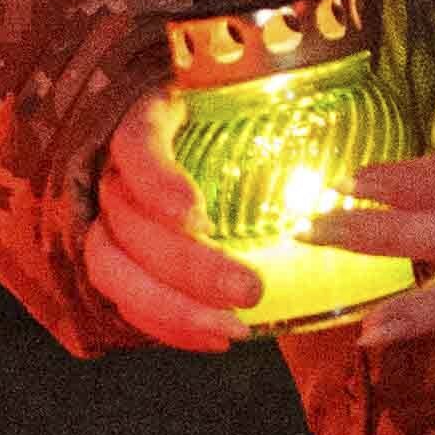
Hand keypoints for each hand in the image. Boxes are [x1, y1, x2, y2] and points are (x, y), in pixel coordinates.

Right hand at [80, 89, 277, 352]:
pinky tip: (212, 341)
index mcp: (142, 119)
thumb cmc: (219, 113)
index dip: (158, 181)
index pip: (135, 144)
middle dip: (187, 266)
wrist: (180, 133)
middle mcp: (113, 171)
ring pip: (113, 269)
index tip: (197, 215)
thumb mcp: (237, 93)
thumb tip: (328, 113)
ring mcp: (106, 219)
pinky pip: (125, 300)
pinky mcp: (114, 259)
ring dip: (173, 308)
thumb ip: (269, 103)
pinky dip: (166, 326)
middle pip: (128, 222)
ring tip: (231, 329)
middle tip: (249, 290)